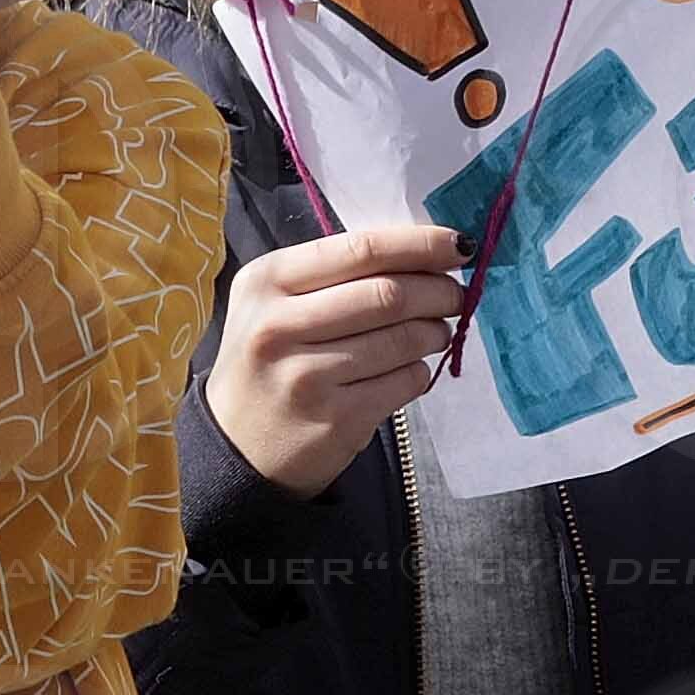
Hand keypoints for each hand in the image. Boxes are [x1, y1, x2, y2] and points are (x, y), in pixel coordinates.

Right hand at [202, 220, 469, 493]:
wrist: (235, 448)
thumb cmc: (268, 362)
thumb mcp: (276, 304)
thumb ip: (334, 275)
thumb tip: (424, 256)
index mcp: (267, 281)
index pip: (360, 250)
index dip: (419, 245)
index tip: (458, 245)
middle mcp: (279, 325)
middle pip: (387, 294)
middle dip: (438, 290)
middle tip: (456, 295)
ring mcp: (306, 377)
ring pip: (401, 340)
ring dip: (435, 331)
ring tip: (438, 331)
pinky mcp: (335, 420)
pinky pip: (403, 383)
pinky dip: (421, 371)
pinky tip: (414, 367)